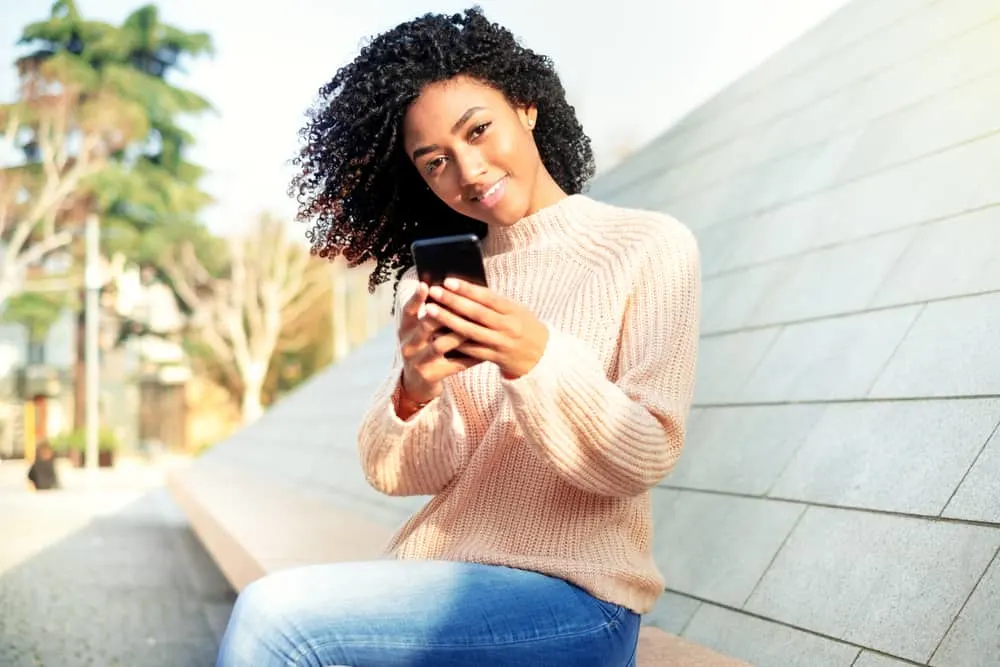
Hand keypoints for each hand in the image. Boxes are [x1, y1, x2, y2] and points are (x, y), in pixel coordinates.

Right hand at [398, 282, 479, 406]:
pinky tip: (484, 351)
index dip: (416, 298)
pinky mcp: (430, 376)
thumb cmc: (424, 351)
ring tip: (476, 325)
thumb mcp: (420, 334)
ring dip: (459, 334)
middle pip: (425, 326)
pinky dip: (470, 357)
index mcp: (405, 331)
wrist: (417, 384)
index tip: (425, 284)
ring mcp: (418, 362)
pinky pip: (454, 364)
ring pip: (440, 345)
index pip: (408, 311)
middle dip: (444, 314)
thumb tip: (450, 290)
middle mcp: (408, 345)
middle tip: (461, 303)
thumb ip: (431, 317)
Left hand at [425, 278, 547, 379]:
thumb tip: (466, 289)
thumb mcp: (516, 310)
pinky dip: (454, 342)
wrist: (542, 356)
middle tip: (434, 292)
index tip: (448, 281)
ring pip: (471, 332)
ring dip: (448, 321)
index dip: (468, 289)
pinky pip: (471, 350)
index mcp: (513, 310)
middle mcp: (507, 326)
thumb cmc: (524, 326)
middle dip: (453, 302)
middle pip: (476, 313)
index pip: (488, 297)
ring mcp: (501, 343)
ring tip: (430, 311)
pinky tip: (437, 334)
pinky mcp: (495, 358)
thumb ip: (494, 302)